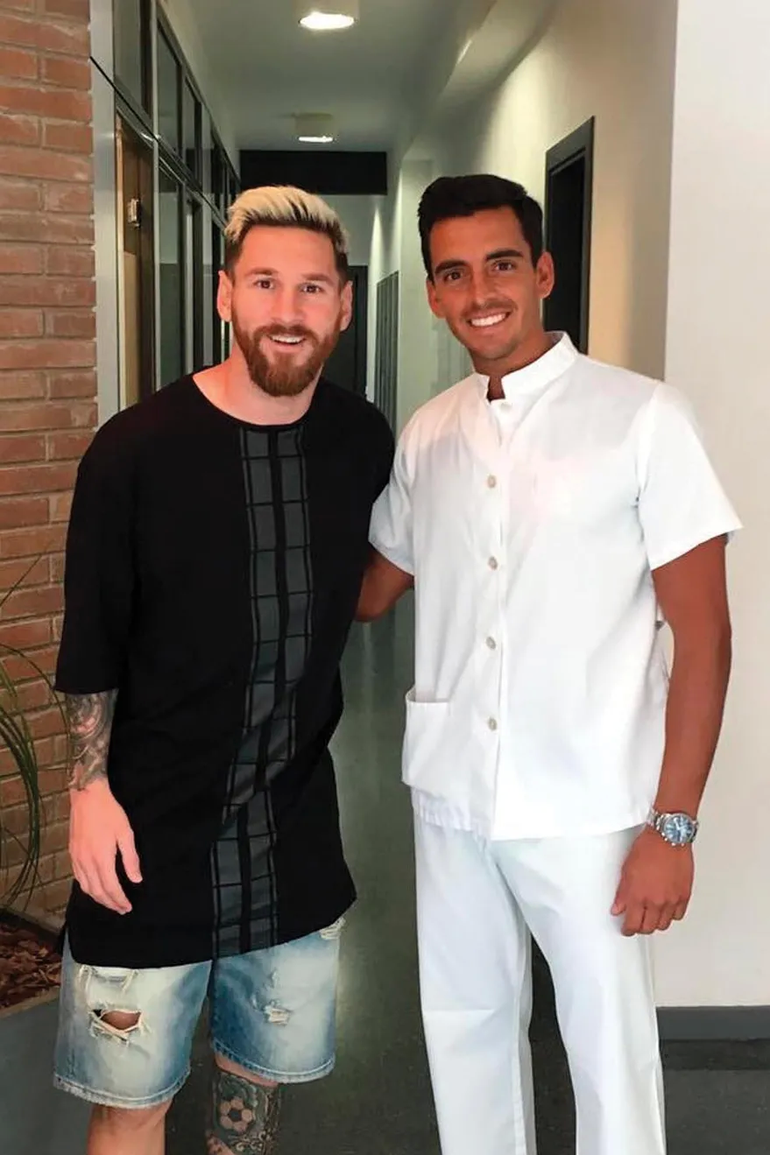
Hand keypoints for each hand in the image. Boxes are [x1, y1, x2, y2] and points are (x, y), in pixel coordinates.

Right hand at [69, 779, 141, 914]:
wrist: (87, 796)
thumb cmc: (110, 812)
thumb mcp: (126, 833)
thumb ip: (131, 859)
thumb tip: (137, 880)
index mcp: (102, 858)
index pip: (111, 888)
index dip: (120, 900)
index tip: (128, 907)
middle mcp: (86, 862)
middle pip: (98, 892)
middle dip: (110, 903)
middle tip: (121, 909)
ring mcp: (77, 858)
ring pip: (86, 887)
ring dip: (98, 899)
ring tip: (110, 902)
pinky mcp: (72, 853)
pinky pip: (78, 878)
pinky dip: (87, 888)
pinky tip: (94, 888)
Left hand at [611, 826, 693, 935]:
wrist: (668, 837)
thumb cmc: (648, 848)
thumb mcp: (627, 869)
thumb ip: (622, 893)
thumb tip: (617, 908)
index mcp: (639, 895)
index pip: (633, 924)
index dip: (628, 929)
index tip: (626, 929)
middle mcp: (656, 901)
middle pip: (648, 928)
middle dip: (641, 928)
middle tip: (637, 923)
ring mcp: (672, 899)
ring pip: (663, 924)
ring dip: (656, 923)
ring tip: (651, 916)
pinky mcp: (684, 895)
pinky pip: (678, 915)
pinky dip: (671, 915)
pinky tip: (666, 909)